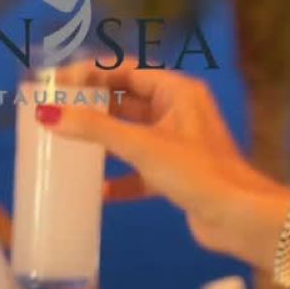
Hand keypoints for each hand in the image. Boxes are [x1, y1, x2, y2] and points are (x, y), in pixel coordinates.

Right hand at [35, 61, 281, 251]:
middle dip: (92, 106)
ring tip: (67, 145)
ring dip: (103, 141)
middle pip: (126, 100)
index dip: (92, 73)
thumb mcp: (142, 146)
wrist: (240, 218)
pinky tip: (98, 191)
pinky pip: (139, 169)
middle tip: (56, 112)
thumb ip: (95, 129)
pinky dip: (119, 178)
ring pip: (131, 135)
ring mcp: (177, 144)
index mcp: (177, 91)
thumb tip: (49, 115)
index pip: (126, 70)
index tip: (58, 84)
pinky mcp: (176, 174)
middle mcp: (178, 111)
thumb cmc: (197, 173)